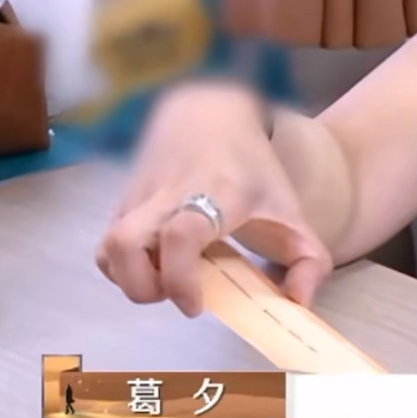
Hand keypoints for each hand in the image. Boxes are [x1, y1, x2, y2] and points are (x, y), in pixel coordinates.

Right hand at [94, 82, 333, 315]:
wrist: (209, 113)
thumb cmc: (252, 169)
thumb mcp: (292, 212)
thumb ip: (309, 262)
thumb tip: (299, 303)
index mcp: (216, 193)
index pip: (181, 235)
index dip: (179, 278)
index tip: (195, 304)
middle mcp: (169, 194)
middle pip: (125, 243)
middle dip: (142, 286)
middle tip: (177, 293)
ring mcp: (140, 197)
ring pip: (109, 247)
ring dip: (129, 279)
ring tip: (164, 280)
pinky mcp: (122, 203)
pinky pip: (107, 245)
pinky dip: (123, 268)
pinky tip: (155, 265)